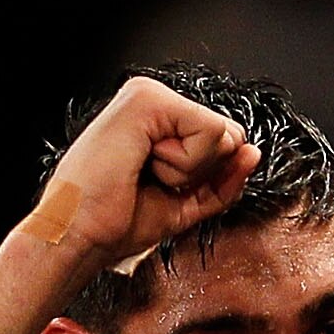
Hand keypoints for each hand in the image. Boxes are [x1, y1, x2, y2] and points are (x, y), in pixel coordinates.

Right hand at [37, 76, 261, 269]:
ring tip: (145, 173)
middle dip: (200, 172)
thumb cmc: (116, 223)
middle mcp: (153, 100)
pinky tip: (145, 164)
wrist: (80, 238)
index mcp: (157, 121)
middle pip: (228, 133)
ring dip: (189, 170)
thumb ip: (222, 179)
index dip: (205, 177)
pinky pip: (208, 132)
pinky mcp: (148, 99)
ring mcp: (149, 94)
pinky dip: (184, 164)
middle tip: (152, 181)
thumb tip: (253, 151)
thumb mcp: (185, 202)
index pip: (221, 140)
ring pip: (221, 133)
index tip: (159, 188)